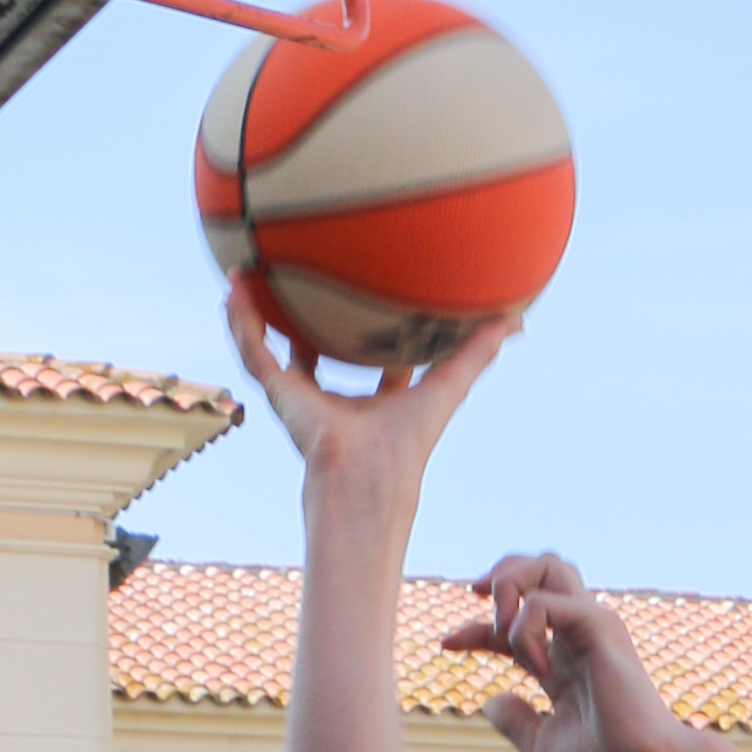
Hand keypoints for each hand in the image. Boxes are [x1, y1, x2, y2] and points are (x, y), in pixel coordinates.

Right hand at [223, 275, 513, 545]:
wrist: (368, 474)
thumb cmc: (409, 443)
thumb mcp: (449, 383)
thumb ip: (480, 352)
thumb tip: (519, 321)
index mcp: (370, 401)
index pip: (368, 361)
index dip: (369, 333)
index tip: (368, 300)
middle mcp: (332, 399)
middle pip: (315, 352)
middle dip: (307, 321)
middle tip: (302, 282)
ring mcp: (301, 396)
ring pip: (272, 348)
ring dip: (258, 314)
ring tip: (245, 276)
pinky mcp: (278, 393)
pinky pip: (252, 348)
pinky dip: (240, 319)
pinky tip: (233, 286)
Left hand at [449, 555, 683, 751]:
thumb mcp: (542, 750)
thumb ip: (517, 723)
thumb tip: (489, 703)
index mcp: (566, 665)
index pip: (517, 624)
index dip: (477, 628)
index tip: (447, 644)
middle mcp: (579, 640)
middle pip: (540, 572)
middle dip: (502, 575)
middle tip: (479, 599)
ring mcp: (592, 630)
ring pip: (549, 565)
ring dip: (511, 583)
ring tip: (502, 627)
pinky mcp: (600, 628)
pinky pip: (546, 601)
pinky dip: (526, 627)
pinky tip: (536, 664)